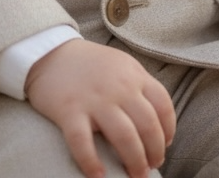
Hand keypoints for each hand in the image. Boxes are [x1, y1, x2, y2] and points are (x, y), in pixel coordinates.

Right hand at [24, 39, 175, 177]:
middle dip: (154, 152)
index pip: (163, 105)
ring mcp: (94, 99)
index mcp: (133, 74)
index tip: (165, 145)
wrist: (50, 52)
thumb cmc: (90, 64)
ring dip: (134, 161)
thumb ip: (139, 86)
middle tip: (151, 166)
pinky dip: (91, 163)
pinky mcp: (69, 111)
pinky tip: (98, 176)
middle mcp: (118, 86)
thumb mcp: (121, 64)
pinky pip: (83, 142)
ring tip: (135, 174)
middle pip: (148, 125)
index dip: (168, 130)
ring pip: (125, 137)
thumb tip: (157, 122)